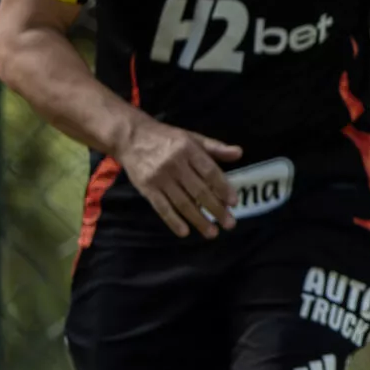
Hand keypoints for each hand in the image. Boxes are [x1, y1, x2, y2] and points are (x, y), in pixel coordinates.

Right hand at [113, 118, 242, 237]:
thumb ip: (215, 147)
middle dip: (216, 209)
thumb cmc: (166, 138)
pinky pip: (162, 207)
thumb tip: (239, 153)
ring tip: (212, 233)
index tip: (234, 203)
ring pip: (182, 203)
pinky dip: (173, 221)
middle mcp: (175, 164)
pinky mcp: (146, 188)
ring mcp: (159, 177)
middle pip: (199, 191)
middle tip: (229, 224)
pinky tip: (185, 232)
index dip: (223, 188)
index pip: (210, 172)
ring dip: (199, 220)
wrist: (129, 136)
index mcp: (188, 149)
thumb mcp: (192, 137)